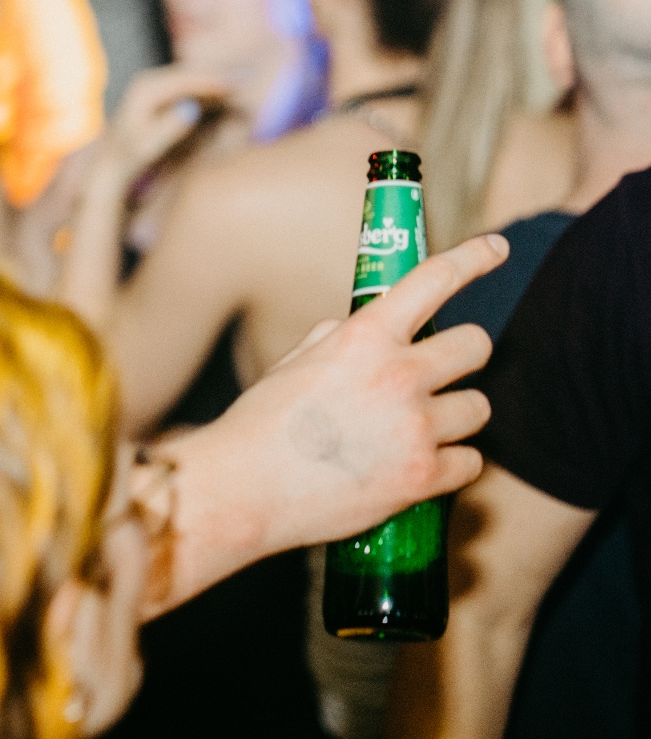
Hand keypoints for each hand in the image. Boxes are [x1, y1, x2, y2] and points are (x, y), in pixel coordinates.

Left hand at [97, 65, 230, 182]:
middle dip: (218, 77)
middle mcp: (149, 80)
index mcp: (145, 89)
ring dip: (216, 82)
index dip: (213, 81)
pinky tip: (228, 95)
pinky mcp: (161, 94)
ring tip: (243, 86)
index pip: (186, 79)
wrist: (114, 161)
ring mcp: (154, 85)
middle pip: (190, 73)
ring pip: (192, 78)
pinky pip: (190, 87)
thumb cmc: (131, 158)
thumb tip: (192, 109)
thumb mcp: (149, 146)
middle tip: (247, 81)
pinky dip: (209, 90)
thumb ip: (170, 127)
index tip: (236, 84)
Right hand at [155, 234, 503, 602]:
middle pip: (476, 346)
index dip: (472, 259)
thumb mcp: (293, 363)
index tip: (497, 248)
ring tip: (416, 429)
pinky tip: (415, 467)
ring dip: (455, 416)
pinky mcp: (422, 477)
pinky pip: (471, 461)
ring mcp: (415, 427)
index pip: (433, 281)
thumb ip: (337, 340)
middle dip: (461, 357)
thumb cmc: (259, 424)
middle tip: (439, 375)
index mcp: (363, 337)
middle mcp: (397, 374)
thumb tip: (357, 332)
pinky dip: (450, 465)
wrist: (242, 489)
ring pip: (479, 407)